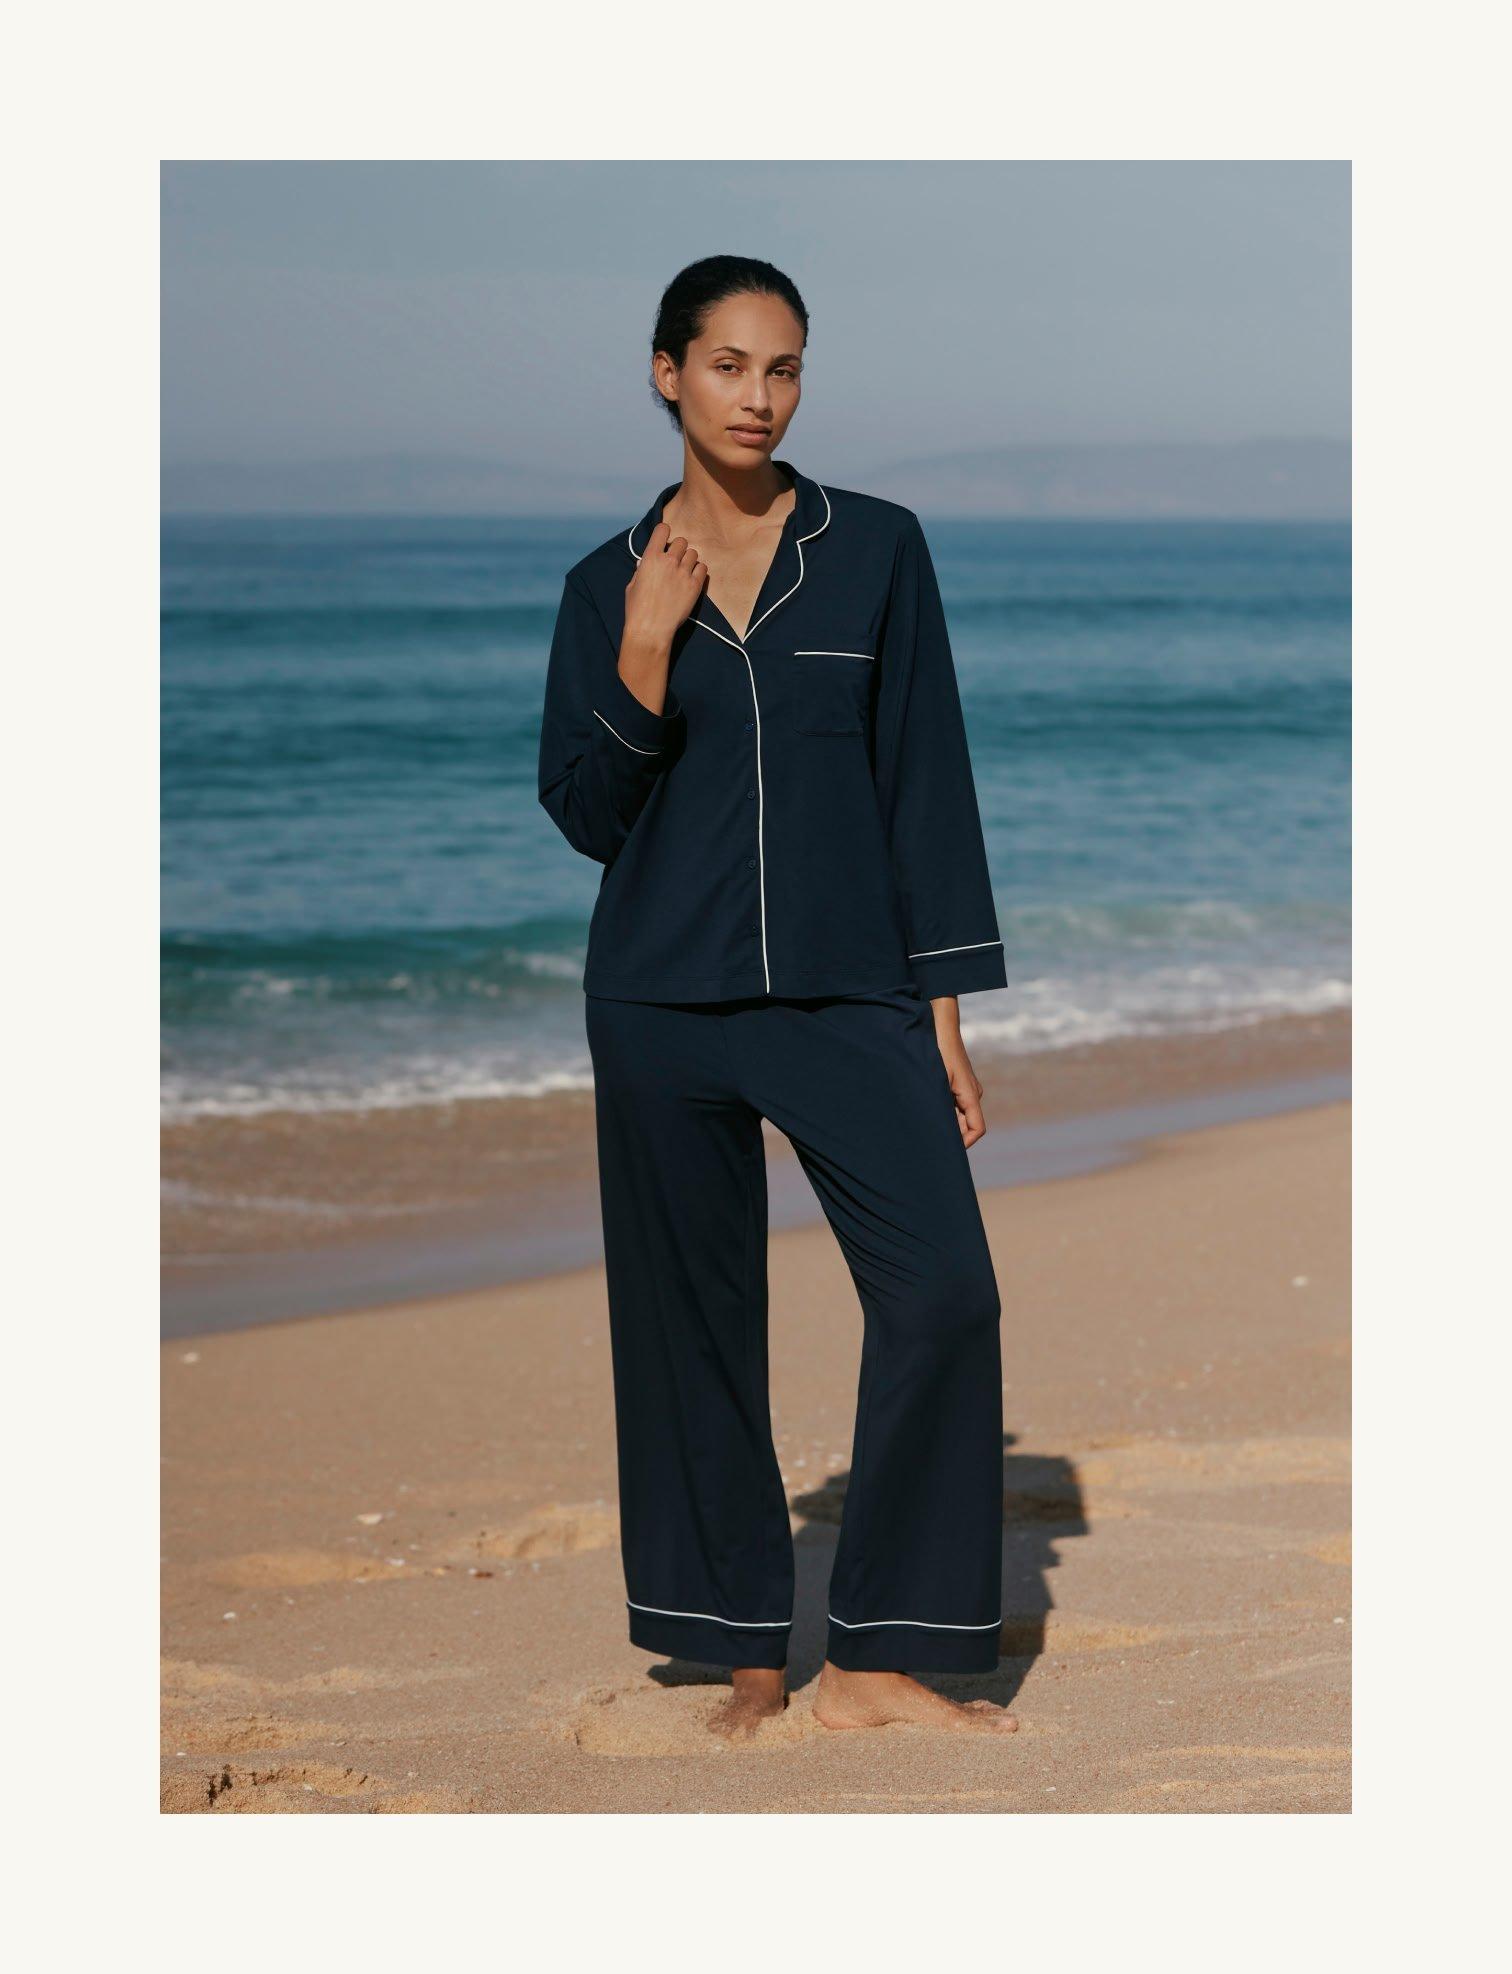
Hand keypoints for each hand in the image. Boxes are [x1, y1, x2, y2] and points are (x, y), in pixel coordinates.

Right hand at [624, 520, 707, 652]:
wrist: (651, 629)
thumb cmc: (637, 609)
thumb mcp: (632, 585)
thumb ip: (641, 570)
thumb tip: (644, 562)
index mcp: (650, 557)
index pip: (662, 529)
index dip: (664, 533)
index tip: (664, 541)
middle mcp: (669, 561)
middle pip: (681, 541)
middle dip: (678, 549)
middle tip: (675, 561)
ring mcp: (683, 573)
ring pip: (693, 553)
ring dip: (689, 560)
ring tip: (683, 572)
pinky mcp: (695, 586)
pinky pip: (703, 568)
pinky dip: (698, 571)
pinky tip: (692, 579)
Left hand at [931, 1001, 986, 1147]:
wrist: (939, 1023)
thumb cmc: (936, 1049)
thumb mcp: (935, 1079)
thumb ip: (939, 1105)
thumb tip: (939, 1130)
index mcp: (970, 1094)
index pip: (977, 1129)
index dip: (964, 1143)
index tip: (945, 1149)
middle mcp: (972, 1092)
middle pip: (967, 1124)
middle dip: (951, 1134)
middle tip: (928, 1139)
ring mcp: (966, 1086)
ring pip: (959, 1114)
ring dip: (945, 1121)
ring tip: (924, 1122)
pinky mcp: (957, 1081)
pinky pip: (954, 1103)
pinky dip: (942, 1109)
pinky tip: (925, 1106)